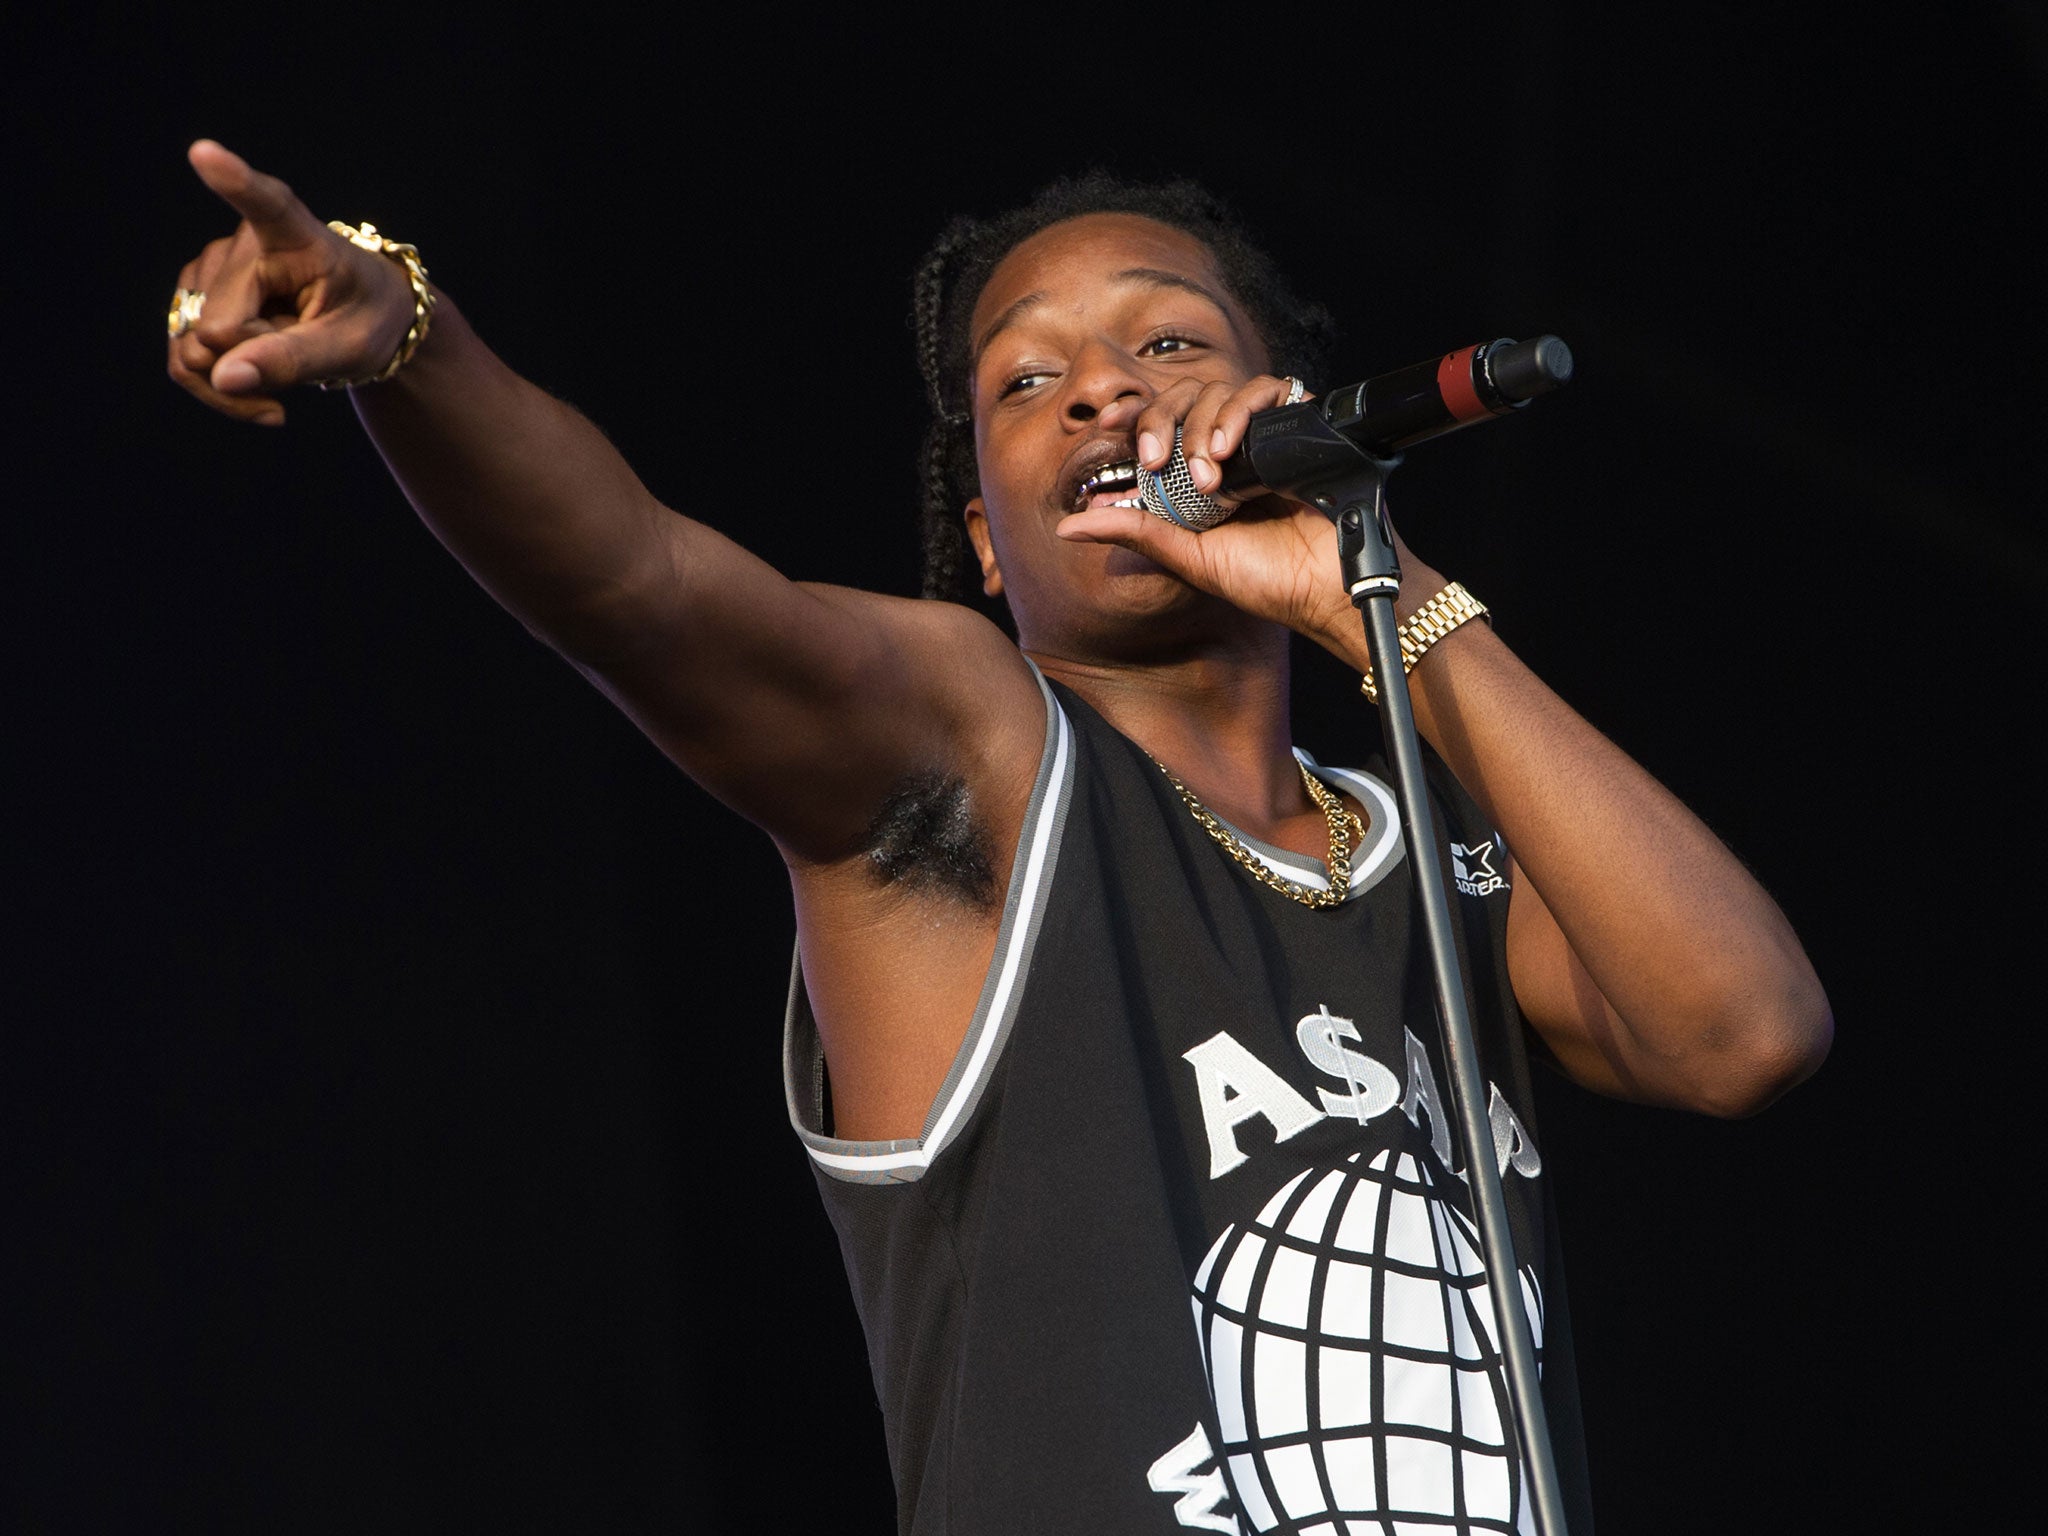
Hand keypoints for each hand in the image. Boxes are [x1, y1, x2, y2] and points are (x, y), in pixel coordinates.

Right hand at [166, 141, 416, 425]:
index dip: (234, 182)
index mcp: (297, 236)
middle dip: (256, 359)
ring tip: (287, 365)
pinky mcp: (192, 299)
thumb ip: (291, 361)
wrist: (358, 321)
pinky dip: (219, 388)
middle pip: (219, 327)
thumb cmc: (365, 320)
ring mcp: (210, 269)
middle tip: (305, 353)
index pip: (264, 204)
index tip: (204, 153)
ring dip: (238, 380)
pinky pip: (186, 361)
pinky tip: (257, 390)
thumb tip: (222, 376)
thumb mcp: (349, 348)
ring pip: (193, 348)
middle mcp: (241, 242)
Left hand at [1057, 374, 1367, 644]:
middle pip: (1184, 398)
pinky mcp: (1299, 426)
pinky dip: (1241, 410)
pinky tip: (1230, 450)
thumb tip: (1068, 524)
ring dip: (1201, 427)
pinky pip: (1268, 389)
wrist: (1327, 590)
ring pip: (1219, 392)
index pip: (1160, 425)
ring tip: (1208, 475)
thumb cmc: (1268, 580)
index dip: (1133, 416)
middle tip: (1157, 461)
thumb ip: (1134, 533)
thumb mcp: (1188, 557)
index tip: (1105, 425)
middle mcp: (1230, 450)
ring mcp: (1264, 436)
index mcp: (1200, 476)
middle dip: (1162, 421)